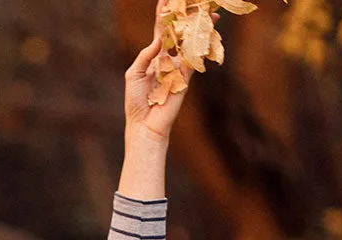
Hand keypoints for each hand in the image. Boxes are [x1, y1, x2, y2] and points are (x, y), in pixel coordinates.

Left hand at [124, 0, 217, 142]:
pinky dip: (199, 45)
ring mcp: (178, 68)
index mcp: (154, 57)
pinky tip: (205, 32)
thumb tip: (159, 40)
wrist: (145, 125)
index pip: (160, 31)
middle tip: (193, 1)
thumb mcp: (134, 74)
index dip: (163, 16)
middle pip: (179, 33)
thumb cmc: (136, 102)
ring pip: (190, 43)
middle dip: (185, 17)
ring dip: (198, 28)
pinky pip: (193, 59)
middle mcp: (168, 59)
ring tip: (207, 12)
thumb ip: (145, 55)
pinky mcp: (185, 78)